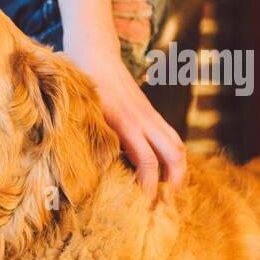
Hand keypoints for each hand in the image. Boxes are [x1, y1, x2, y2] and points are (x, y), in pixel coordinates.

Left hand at [72, 45, 186, 197]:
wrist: (94, 55)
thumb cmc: (81, 88)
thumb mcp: (80, 116)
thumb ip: (88, 141)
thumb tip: (84, 175)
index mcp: (124, 124)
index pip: (146, 162)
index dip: (148, 186)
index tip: (143, 205)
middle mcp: (142, 120)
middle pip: (173, 153)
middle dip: (175, 180)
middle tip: (167, 202)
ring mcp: (149, 114)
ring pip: (176, 143)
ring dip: (179, 167)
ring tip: (171, 189)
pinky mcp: (150, 111)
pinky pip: (169, 134)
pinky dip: (172, 153)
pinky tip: (164, 168)